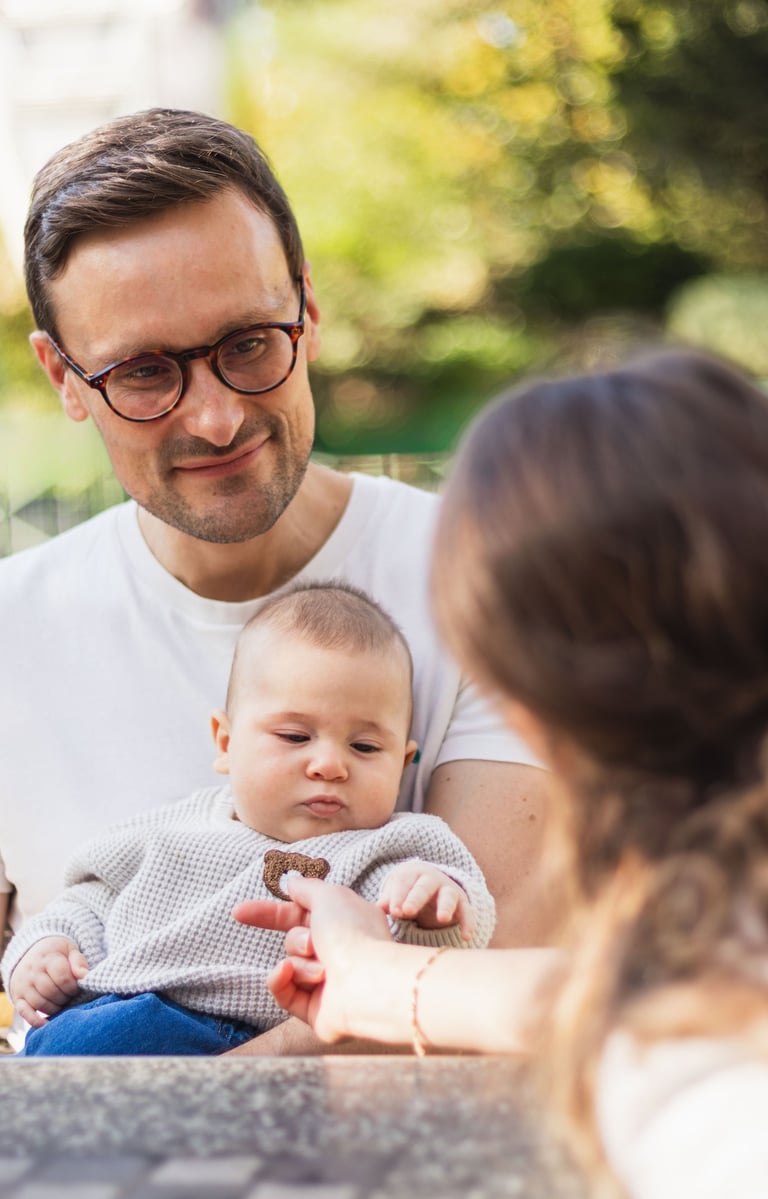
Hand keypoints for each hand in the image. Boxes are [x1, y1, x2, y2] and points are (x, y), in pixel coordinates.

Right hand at [9, 936, 88, 1027]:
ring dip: (56, 1008)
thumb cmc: (55, 954)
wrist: (30, 954)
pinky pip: (24, 1012)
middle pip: (51, 992)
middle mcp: (32, 972)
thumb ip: (78, 962)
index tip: (78, 986)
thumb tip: (85, 976)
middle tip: (71, 996)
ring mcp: (23, 986)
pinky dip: (35, 1021)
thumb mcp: (68, 949)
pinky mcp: (18, 998)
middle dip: (65, 997)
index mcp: (46, 958)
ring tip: (63, 1002)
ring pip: (40, 1003)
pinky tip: (46, 1024)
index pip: (62, 977)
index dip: (73, 986)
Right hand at [233, 877, 393, 1042]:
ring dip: (300, 963)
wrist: (367, 983)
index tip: (238, 912)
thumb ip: (306, 888)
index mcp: (344, 924)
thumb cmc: (352, 934)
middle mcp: (337, 953)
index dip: (269, 913)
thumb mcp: (328, 895)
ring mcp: (327, 983)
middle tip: (312, 944)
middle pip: (293, 940)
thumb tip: (292, 882)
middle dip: (297, 940)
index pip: (299, 915)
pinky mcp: (315, 1010)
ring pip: (290, 965)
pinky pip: (283, 992)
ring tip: (322, 969)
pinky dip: (282, 982)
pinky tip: (289, 976)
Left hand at [377, 862, 474, 940]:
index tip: (392, 911)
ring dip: (445, 907)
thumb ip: (390, 900)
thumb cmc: (408, 892)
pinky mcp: (461, 904)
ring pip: (448, 896)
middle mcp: (432, 880)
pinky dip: (467, 923)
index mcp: (412, 875)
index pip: (404, 883)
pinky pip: (466, 912)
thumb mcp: (397, 893)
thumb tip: (381, 907)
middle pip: (424, 887)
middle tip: (407, 911)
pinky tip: (465, 936)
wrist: (431, 883)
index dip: (398, 896)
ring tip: (442, 919)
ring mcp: (448, 890)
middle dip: (415, 898)